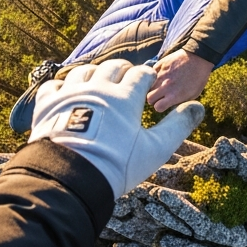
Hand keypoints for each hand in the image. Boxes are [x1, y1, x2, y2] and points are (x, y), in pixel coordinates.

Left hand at [29, 59, 203, 197]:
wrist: (70, 180)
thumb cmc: (117, 165)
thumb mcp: (155, 149)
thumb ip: (178, 126)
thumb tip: (198, 107)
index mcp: (125, 96)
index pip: (140, 74)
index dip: (146, 77)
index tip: (148, 84)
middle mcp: (98, 87)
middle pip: (112, 66)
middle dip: (123, 71)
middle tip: (126, 80)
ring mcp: (70, 93)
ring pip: (83, 71)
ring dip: (93, 74)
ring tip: (98, 84)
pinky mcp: (47, 103)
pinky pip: (53, 85)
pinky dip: (62, 87)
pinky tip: (67, 95)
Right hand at [147, 49, 212, 111]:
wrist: (200, 58)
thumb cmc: (199, 78)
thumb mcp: (193, 94)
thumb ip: (180, 101)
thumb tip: (172, 105)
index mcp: (174, 96)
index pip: (158, 107)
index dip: (160, 106)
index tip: (163, 103)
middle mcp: (165, 86)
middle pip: (149, 98)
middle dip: (154, 98)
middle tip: (160, 95)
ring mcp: (161, 75)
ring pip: (148, 86)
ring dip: (153, 87)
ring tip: (161, 84)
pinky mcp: (160, 64)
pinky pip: (152, 73)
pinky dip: (155, 75)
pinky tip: (163, 74)